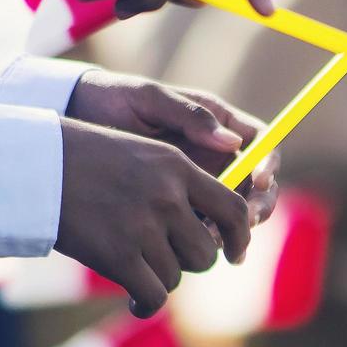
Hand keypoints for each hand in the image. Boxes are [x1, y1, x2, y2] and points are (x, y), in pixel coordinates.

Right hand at [56, 120, 250, 316]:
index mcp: (177, 168)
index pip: (233, 209)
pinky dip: (146, 303)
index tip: (235, 253)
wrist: (31, 165)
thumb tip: (209, 224)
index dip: (240, 237)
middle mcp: (168, 197)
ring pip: (177, 275)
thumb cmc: (80, 159)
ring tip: (136, 269)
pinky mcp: (119, 256)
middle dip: (190, 262)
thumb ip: (176, 184)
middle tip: (167, 260)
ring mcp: (144, 227)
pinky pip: (154, 295)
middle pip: (206, 252)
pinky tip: (136, 299)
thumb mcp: (139, 154)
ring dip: (159, 279)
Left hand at [66, 70, 279, 225]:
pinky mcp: (181, 205)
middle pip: (257, 184)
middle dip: (258, 205)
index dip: (269, 164)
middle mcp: (217, 154)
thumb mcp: (149, 98)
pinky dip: (205, 239)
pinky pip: (204, 224)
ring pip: (234, 210)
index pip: (262, 143)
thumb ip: (190, 116)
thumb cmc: (115, 99)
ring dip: (234, 228)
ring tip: (214, 239)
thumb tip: (233, 142)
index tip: (259, 181)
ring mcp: (200, 181)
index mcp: (219, 123)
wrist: (77, 118)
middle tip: (247, 222)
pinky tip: (190, 247)